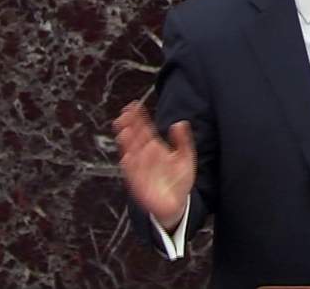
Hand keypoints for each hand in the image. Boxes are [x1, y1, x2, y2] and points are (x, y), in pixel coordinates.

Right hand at [113, 101, 195, 230]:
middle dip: (129, 126)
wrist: (177, 204)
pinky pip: (133, 174)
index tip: (134, 105)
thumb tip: (180, 123)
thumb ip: (183, 140)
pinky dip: (130, 166)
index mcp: (156, 148)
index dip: (139, 117)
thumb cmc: (179, 179)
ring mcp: (141, 169)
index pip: (145, 129)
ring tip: (124, 132)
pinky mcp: (139, 184)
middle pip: (135, 138)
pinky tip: (127, 158)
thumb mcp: (185, 157)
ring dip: (127, 144)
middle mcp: (145, 156)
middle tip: (124, 114)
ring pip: (131, 153)